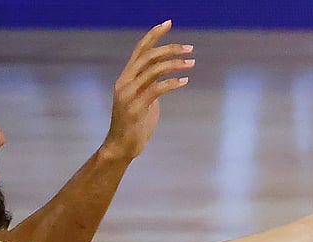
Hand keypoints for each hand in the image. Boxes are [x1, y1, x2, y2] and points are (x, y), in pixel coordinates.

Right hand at [101, 20, 194, 162]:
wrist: (121, 147)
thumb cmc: (135, 126)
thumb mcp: (144, 101)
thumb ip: (150, 87)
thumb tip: (165, 79)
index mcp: (126, 78)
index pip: (140, 49)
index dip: (154, 34)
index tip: (169, 23)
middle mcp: (124, 82)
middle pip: (148, 56)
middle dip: (170, 49)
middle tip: (190, 48)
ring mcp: (128, 95)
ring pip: (153, 70)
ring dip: (174, 64)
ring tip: (191, 63)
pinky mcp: (135, 108)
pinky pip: (156, 90)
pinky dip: (172, 83)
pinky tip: (184, 81)